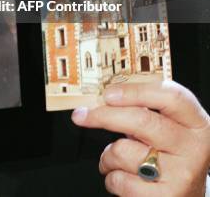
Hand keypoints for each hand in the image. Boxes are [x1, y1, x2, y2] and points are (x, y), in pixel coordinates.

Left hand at [72, 80, 209, 195]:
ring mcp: (180, 175)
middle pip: (141, 120)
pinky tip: (121, 176)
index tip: (108, 93)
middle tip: (82, 115)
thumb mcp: (173, 128)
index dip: (135, 91)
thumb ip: (149, 110)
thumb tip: (105, 100)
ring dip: (108, 154)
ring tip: (114, 158)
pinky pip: (121, 180)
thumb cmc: (173, 155)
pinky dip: (112, 177)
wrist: (191, 196)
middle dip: (104, 115)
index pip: (169, 96)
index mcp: (196, 122)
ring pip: (124, 151)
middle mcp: (193, 147)